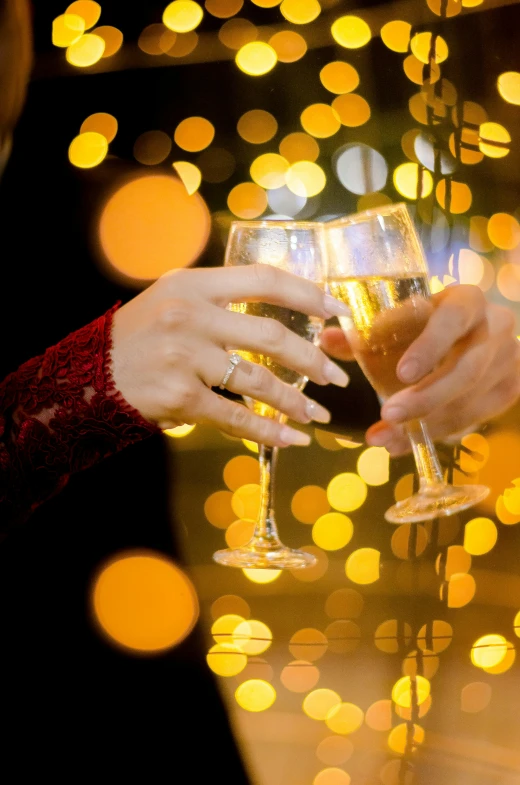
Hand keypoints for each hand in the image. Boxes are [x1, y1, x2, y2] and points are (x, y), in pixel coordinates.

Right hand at [111, 265, 349, 447]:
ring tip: (318, 412)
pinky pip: (235, 416)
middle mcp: (190, 316)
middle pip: (270, 335)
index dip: (307, 293)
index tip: (338, 309)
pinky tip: (291, 438)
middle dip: (312, 358)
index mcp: (194, 284)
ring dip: (295, 400)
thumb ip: (220, 297)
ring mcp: (184, 357)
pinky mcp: (179, 398)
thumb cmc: (140, 335)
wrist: (89, 375)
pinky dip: (268, 430)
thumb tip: (282, 308)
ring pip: (258, 380)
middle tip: (336, 376)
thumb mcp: (174, 298)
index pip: (263, 279)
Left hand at [321, 284, 519, 454]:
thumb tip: (325, 339)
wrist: (480, 332)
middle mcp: (495, 327)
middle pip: (466, 370)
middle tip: (387, 415)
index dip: (429, 347)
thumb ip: (365, 332)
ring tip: (386, 438)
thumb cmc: (431, 323)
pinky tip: (407, 442)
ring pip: (470, 401)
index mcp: (466, 300)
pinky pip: (474, 419)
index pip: (452, 320)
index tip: (401, 374)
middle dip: (425, 398)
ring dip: (426, 424)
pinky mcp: (510, 388)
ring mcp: (509, 360)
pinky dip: (437, 433)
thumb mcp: (404, 320)